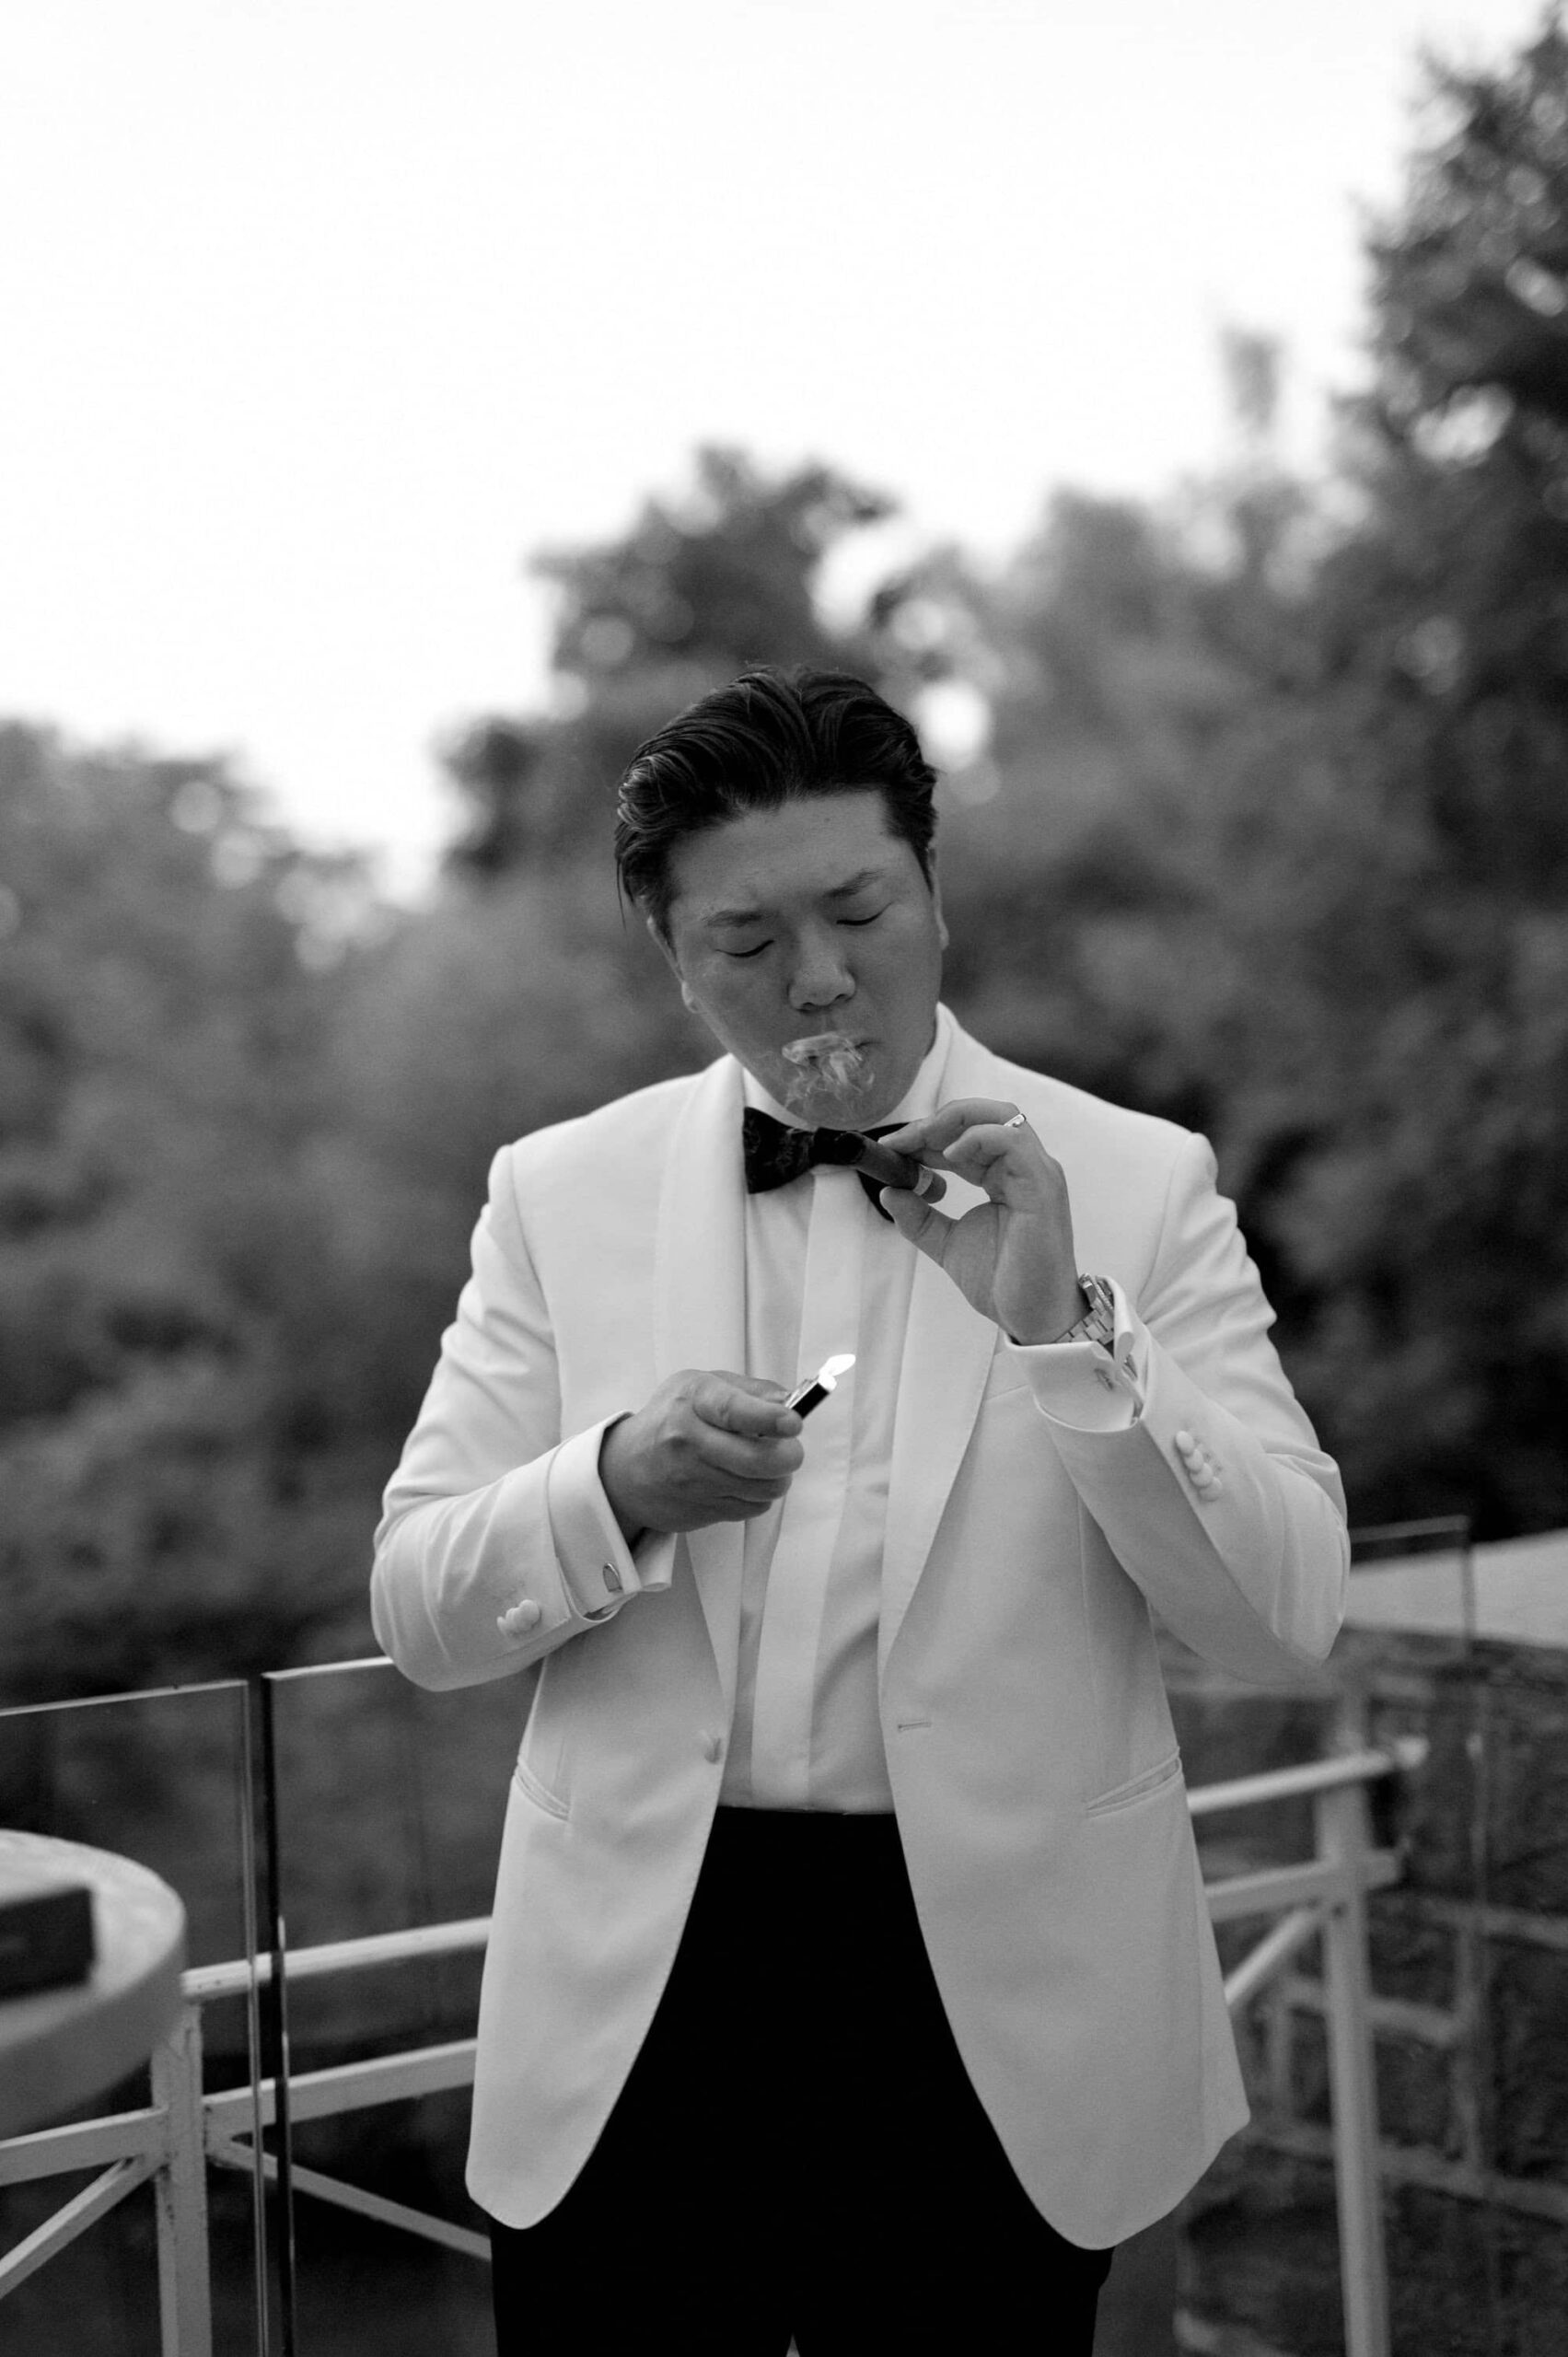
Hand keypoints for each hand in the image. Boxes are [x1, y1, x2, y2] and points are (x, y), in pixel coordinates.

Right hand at [599, 1371, 803, 1540]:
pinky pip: (753, 1508)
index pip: (733, 1411)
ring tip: (764, 1463)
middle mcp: (690, 1442)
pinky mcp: (701, 1511)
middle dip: (789, 1455)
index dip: (769, 1418)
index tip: (794, 1423)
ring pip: (764, 1488)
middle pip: (759, 1460)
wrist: (625, 1470)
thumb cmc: (671, 1419)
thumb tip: (790, 1402)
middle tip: (789, 1448)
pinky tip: (742, 1480)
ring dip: (777, 1477)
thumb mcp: (701, 1386)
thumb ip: (749, 1390)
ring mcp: (694, 1481)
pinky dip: (758, 1495)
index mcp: (692, 1401)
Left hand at [877, 1100, 1083, 1344]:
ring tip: (920, 1143)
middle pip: (984, 1115)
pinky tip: (949, 1155)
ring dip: (953, 1122)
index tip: (891, 1148)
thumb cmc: (1002, 1282)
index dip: (926, 1134)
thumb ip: (919, 1218)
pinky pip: (1012, 1141)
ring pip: (1001, 1116)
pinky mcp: (1042, 1186)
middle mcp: (1024, 1167)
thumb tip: (890, 1191)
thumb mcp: (947, 1243)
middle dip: (937, 1120)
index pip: (967, 1135)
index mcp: (1006, 1176)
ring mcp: (1037, 1172)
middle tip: (901, 1141)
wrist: (1033, 1317)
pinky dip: (977, 1138)